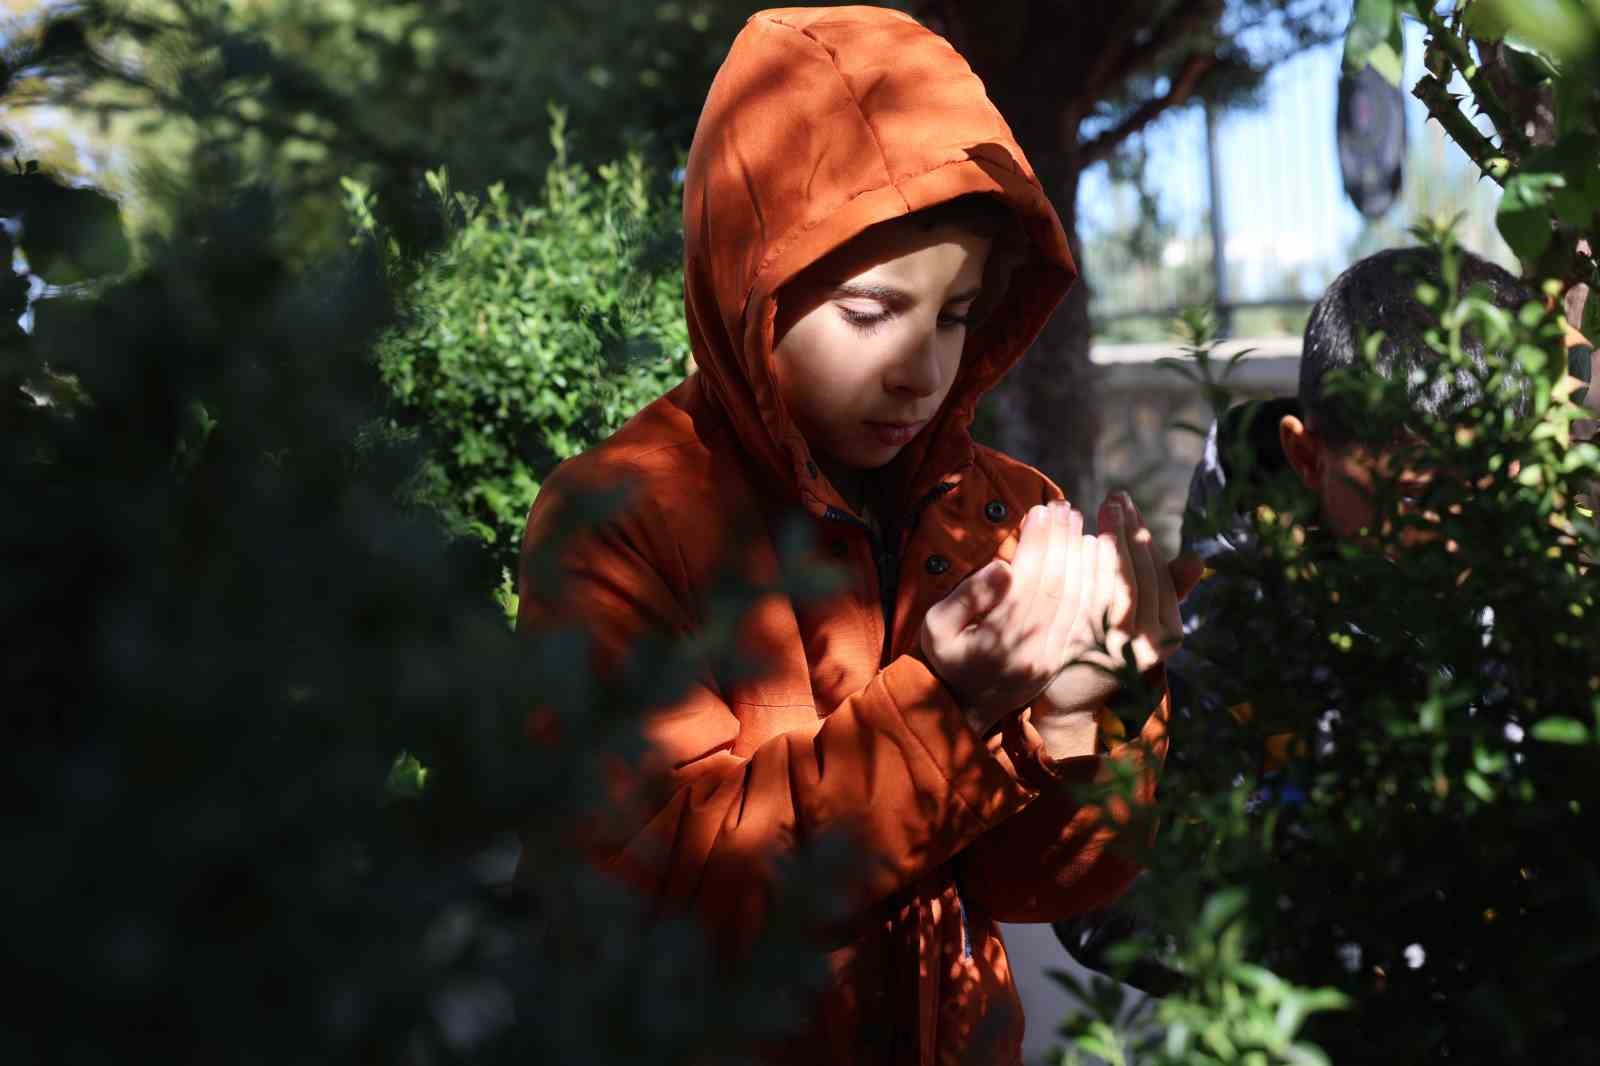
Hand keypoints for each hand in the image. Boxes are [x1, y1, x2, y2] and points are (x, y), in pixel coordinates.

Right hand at [920, 500, 1096, 735]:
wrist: (963, 708)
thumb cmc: (945, 658)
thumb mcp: (936, 627)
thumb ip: (966, 597)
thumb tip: (1003, 567)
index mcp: (998, 640)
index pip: (1027, 581)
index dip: (1037, 543)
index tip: (1041, 509)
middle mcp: (1032, 650)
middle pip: (1055, 586)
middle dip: (1061, 541)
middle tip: (1065, 507)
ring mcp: (1052, 657)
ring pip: (1076, 599)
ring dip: (1080, 557)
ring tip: (1078, 523)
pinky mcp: (1064, 659)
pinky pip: (1086, 616)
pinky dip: (1093, 582)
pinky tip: (1092, 555)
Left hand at [1038, 492, 1185, 721]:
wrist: (1073, 701)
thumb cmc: (1110, 650)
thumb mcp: (1143, 621)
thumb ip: (1166, 591)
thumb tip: (1197, 560)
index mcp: (1168, 633)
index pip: (1159, 573)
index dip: (1144, 538)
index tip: (1130, 508)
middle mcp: (1148, 644)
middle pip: (1139, 574)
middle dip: (1127, 531)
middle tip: (1115, 499)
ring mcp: (1117, 648)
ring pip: (1117, 582)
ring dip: (1109, 541)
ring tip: (1096, 511)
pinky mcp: (1084, 648)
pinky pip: (1088, 598)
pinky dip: (1085, 567)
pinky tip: (1076, 542)